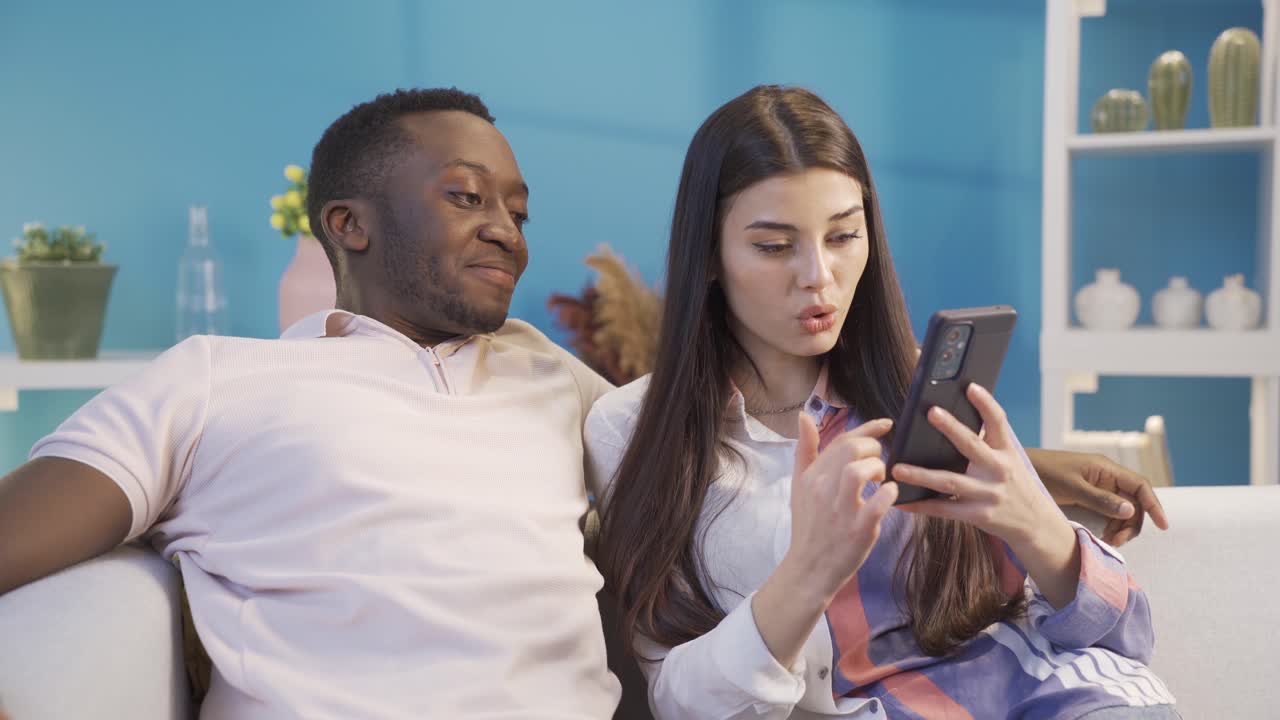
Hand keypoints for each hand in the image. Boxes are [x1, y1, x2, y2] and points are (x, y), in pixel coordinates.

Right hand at [784, 414, 898, 600]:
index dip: (868, 428)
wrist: (809, 568)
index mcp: (812, 476)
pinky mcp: (858, 529)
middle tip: (878, 464)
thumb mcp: (799, 485)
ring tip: (881, 480)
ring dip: (878, 469)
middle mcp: (823, 489)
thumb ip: (805, 451)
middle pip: (851, 450)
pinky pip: (878, 503)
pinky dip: (888, 494)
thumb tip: (804, 416)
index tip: (887, 425)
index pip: (841, 440)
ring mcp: (841, 510)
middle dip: (874, 450)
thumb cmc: (809, 525)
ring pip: (859, 471)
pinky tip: (889, 495)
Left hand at [891, 384, 1081, 606]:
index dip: (986, 403)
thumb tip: (953, 417)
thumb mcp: (1008, 460)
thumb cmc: (1012, 484)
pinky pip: (945, 509)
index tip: (971, 386)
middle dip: (952, 428)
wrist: (1035, 524)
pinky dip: (921, 506)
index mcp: (1006, 452)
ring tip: (897, 468)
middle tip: (931, 411)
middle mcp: (999, 470)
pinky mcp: (978, 515)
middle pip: (972, 446)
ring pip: (950, 481)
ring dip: (921, 475)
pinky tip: (901, 502)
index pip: (999, 422)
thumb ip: (987, 442)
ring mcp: (989, 494)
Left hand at [1030, 448, 1169, 545]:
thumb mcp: (1071, 487)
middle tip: (1116, 542)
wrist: (1016, 470)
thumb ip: (1100, 499)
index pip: (1140, 486)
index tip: (1163, 526)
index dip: (1154, 505)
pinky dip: (1108, 525)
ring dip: (1119, 527)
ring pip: (1121, 510)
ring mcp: (1096, 487)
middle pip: (1133, 502)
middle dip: (1131, 523)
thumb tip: (1130, 511)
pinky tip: (1099, 536)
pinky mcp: (1087, 496)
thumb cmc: (1042, 473)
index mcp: (1105, 469)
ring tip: (1106, 542)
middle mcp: (1105, 476)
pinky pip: (1106, 512)